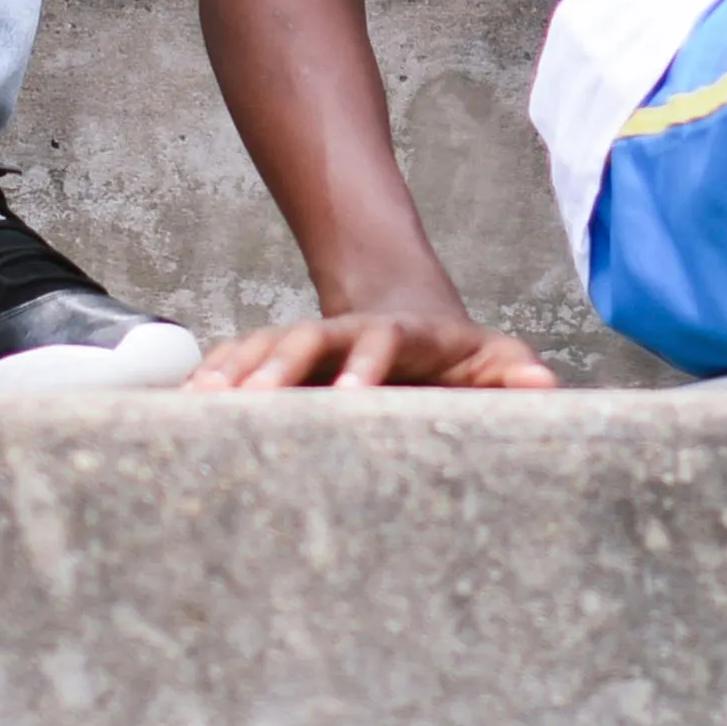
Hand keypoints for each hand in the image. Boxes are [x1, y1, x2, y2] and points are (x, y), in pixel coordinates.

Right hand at [188, 307, 556, 391]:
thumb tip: (546, 384)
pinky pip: (237, 362)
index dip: (365, 365)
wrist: (406, 316)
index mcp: (398, 336)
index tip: (353, 395)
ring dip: (235, 372)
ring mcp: (307, 343)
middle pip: (307, 339)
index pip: (380, 341)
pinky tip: (180, 409)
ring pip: (264, 347)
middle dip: (280, 368)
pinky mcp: (277, 361)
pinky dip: (210, 380)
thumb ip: (514, 372)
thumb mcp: (490, 359)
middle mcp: (344, 333)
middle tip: (254, 403)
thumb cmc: (452, 356)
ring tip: (202, 403)